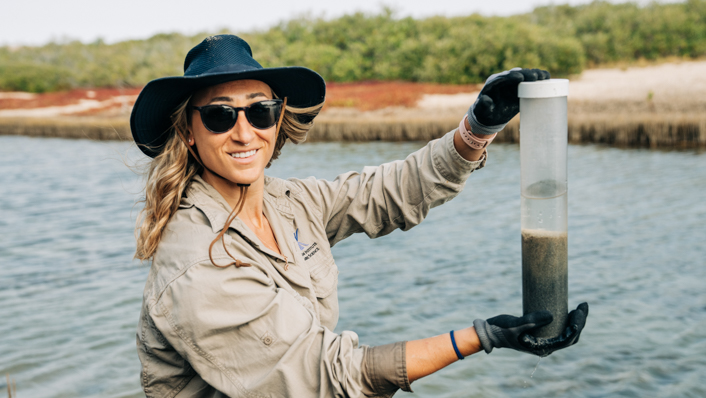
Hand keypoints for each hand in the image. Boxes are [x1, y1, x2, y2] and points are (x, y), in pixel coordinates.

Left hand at [467, 68, 550, 134]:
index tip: (520, 77)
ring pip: (525, 76)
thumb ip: (483, 105)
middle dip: (525, 74)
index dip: (511, 76)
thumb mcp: (482, 110)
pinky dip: (538, 80)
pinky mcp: (521, 88)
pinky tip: (546, 78)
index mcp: (493, 83)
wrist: (491, 117)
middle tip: (535, 77)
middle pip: (516, 74)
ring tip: (543, 77)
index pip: (503, 77)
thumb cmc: (485, 113)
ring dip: (534, 75)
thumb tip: (486, 100)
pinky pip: (530, 82)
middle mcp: (504, 80)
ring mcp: (514, 83)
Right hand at [473, 302, 587, 356]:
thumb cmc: (501, 329)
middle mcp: (546, 346)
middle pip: (571, 337)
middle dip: (580, 321)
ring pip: (567, 333)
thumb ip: (530, 320)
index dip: (578, 325)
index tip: (579, 310)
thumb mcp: (514, 324)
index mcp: (543, 348)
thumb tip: (551, 315)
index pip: (568, 339)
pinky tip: (568, 310)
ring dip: (576, 321)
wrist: (490, 333)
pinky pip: (559, 329)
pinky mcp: (540, 334)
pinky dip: (567, 321)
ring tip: (579, 307)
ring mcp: (544, 341)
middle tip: (582, 305)